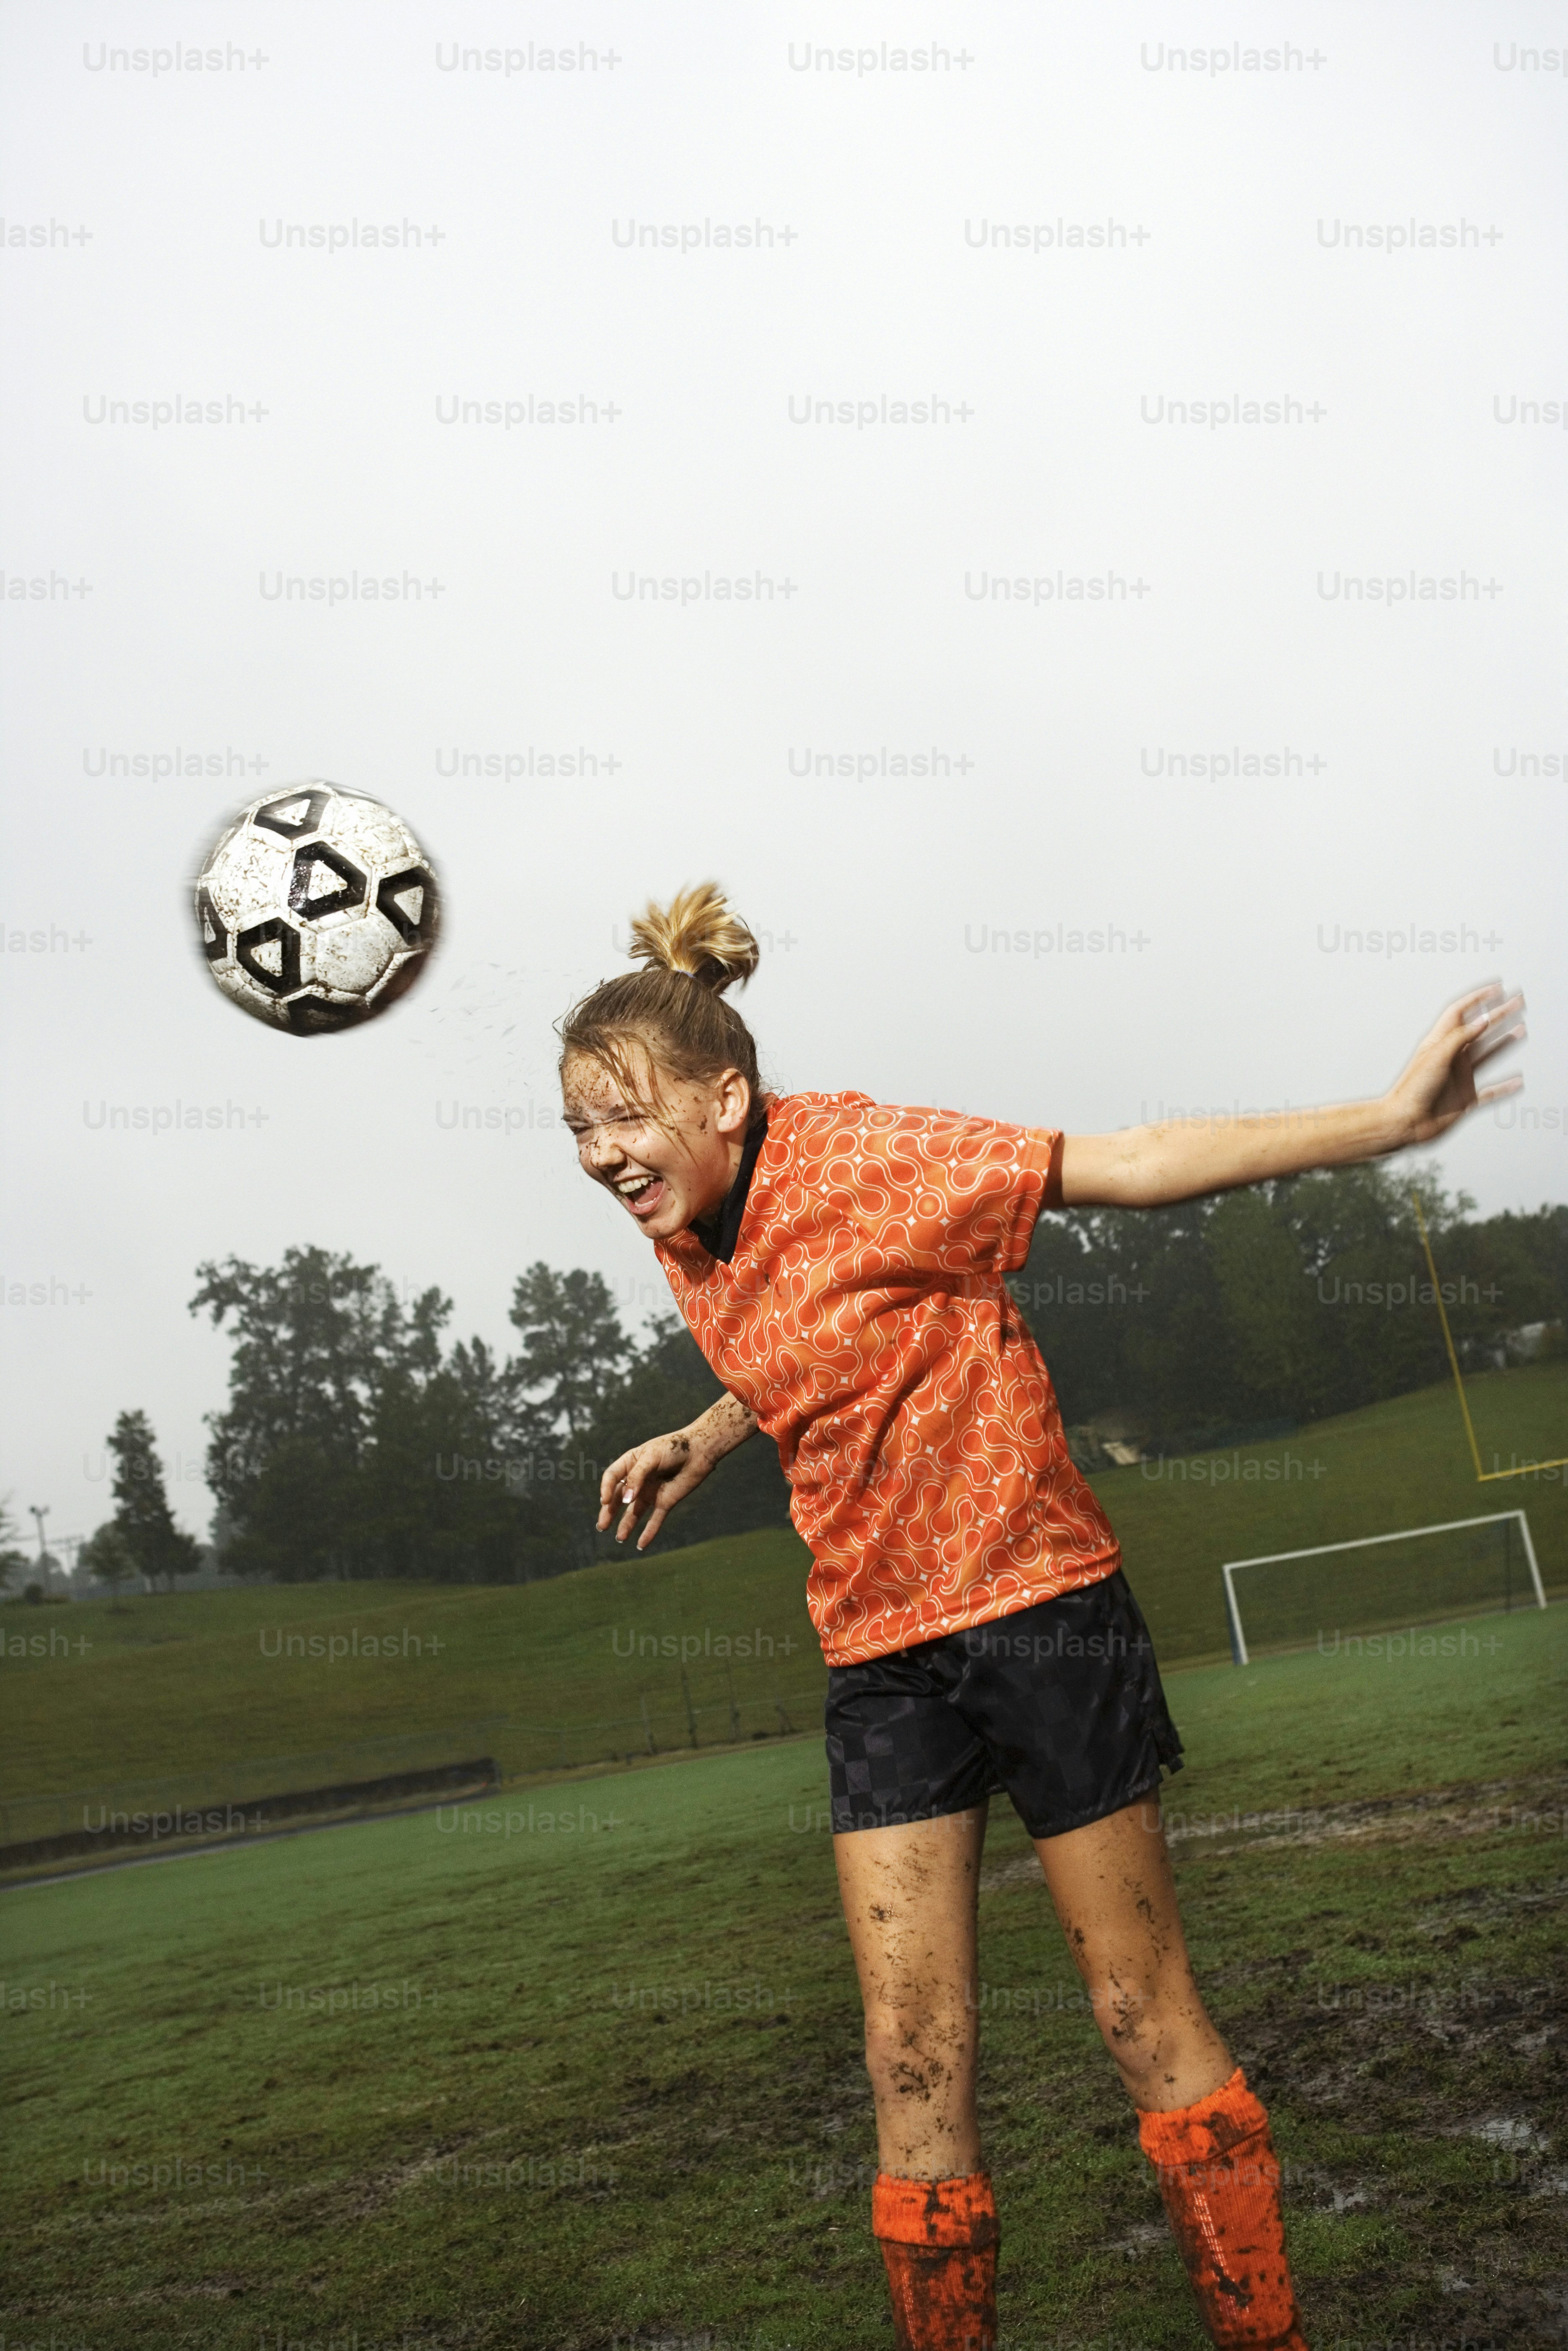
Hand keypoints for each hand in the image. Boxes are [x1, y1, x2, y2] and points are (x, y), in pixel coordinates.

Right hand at [597, 1427, 715, 1550]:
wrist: (699, 1451)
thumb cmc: (673, 1447)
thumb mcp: (651, 1457)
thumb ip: (637, 1477)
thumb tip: (626, 1499)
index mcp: (630, 1463)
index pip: (612, 1477)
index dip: (606, 1489)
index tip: (606, 1501)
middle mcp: (638, 1480)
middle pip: (620, 1498)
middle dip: (609, 1512)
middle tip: (602, 1526)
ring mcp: (651, 1492)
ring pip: (635, 1512)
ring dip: (626, 1525)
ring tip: (620, 1538)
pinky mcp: (665, 1502)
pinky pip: (655, 1520)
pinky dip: (648, 1532)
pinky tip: (641, 1545)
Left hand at [1385, 982, 1525, 1146]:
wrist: (1405, 1123)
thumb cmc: (1412, 1090)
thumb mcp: (1435, 1056)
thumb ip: (1460, 1037)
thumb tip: (1483, 1020)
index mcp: (1440, 1043)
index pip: (1460, 1012)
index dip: (1478, 998)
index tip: (1497, 987)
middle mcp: (1452, 1058)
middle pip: (1479, 1030)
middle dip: (1498, 1014)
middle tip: (1517, 1002)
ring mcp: (1460, 1078)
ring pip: (1487, 1055)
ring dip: (1504, 1042)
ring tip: (1520, 1029)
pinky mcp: (1466, 1099)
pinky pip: (1491, 1091)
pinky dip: (1505, 1086)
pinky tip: (1517, 1081)